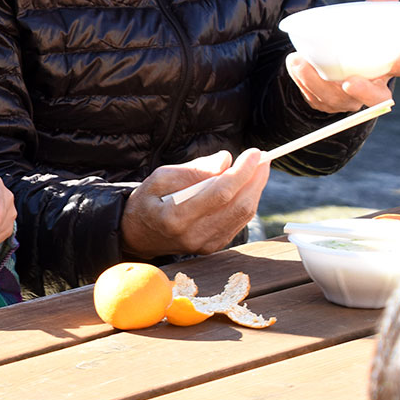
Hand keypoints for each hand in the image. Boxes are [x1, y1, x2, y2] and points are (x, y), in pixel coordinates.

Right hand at [121, 149, 269, 257]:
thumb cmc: (147, 201)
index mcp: (176, 217)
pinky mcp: (213, 246)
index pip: (220, 193)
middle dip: (255, 179)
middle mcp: (193, 235)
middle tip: (262, 157)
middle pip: (238, 206)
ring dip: (255, 189)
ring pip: (243, 215)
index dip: (241, 172)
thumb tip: (226, 160)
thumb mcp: (159, 177)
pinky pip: (238, 222)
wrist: (137, 234)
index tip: (254, 152)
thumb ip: (193, 170)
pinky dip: (247, 201)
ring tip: (257, 168)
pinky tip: (247, 186)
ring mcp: (205, 244)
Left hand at [287, 0, 399, 113]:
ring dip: (317, 82)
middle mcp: (371, 87)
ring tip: (302, 62)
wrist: (329, 63)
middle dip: (364, 92)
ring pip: (336, 98)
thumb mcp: (365, 24)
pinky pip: (312, 95)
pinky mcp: (324, 102)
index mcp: (388, 66)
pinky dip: (301, 78)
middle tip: (348, 81)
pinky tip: (295, 62)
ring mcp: (347, 98)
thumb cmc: (355, 42)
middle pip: (377, 98)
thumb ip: (377, 7)